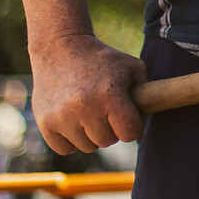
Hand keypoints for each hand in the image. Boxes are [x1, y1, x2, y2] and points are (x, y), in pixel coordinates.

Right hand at [28, 33, 147, 153]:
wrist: (60, 48)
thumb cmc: (102, 60)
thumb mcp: (132, 67)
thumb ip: (148, 92)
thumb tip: (154, 116)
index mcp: (109, 94)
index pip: (130, 133)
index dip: (131, 126)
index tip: (126, 115)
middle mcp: (84, 107)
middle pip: (108, 141)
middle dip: (110, 129)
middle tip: (104, 110)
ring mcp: (62, 116)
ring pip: (87, 147)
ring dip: (90, 134)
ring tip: (87, 111)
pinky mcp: (45, 123)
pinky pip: (65, 149)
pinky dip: (70, 140)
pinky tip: (71, 119)